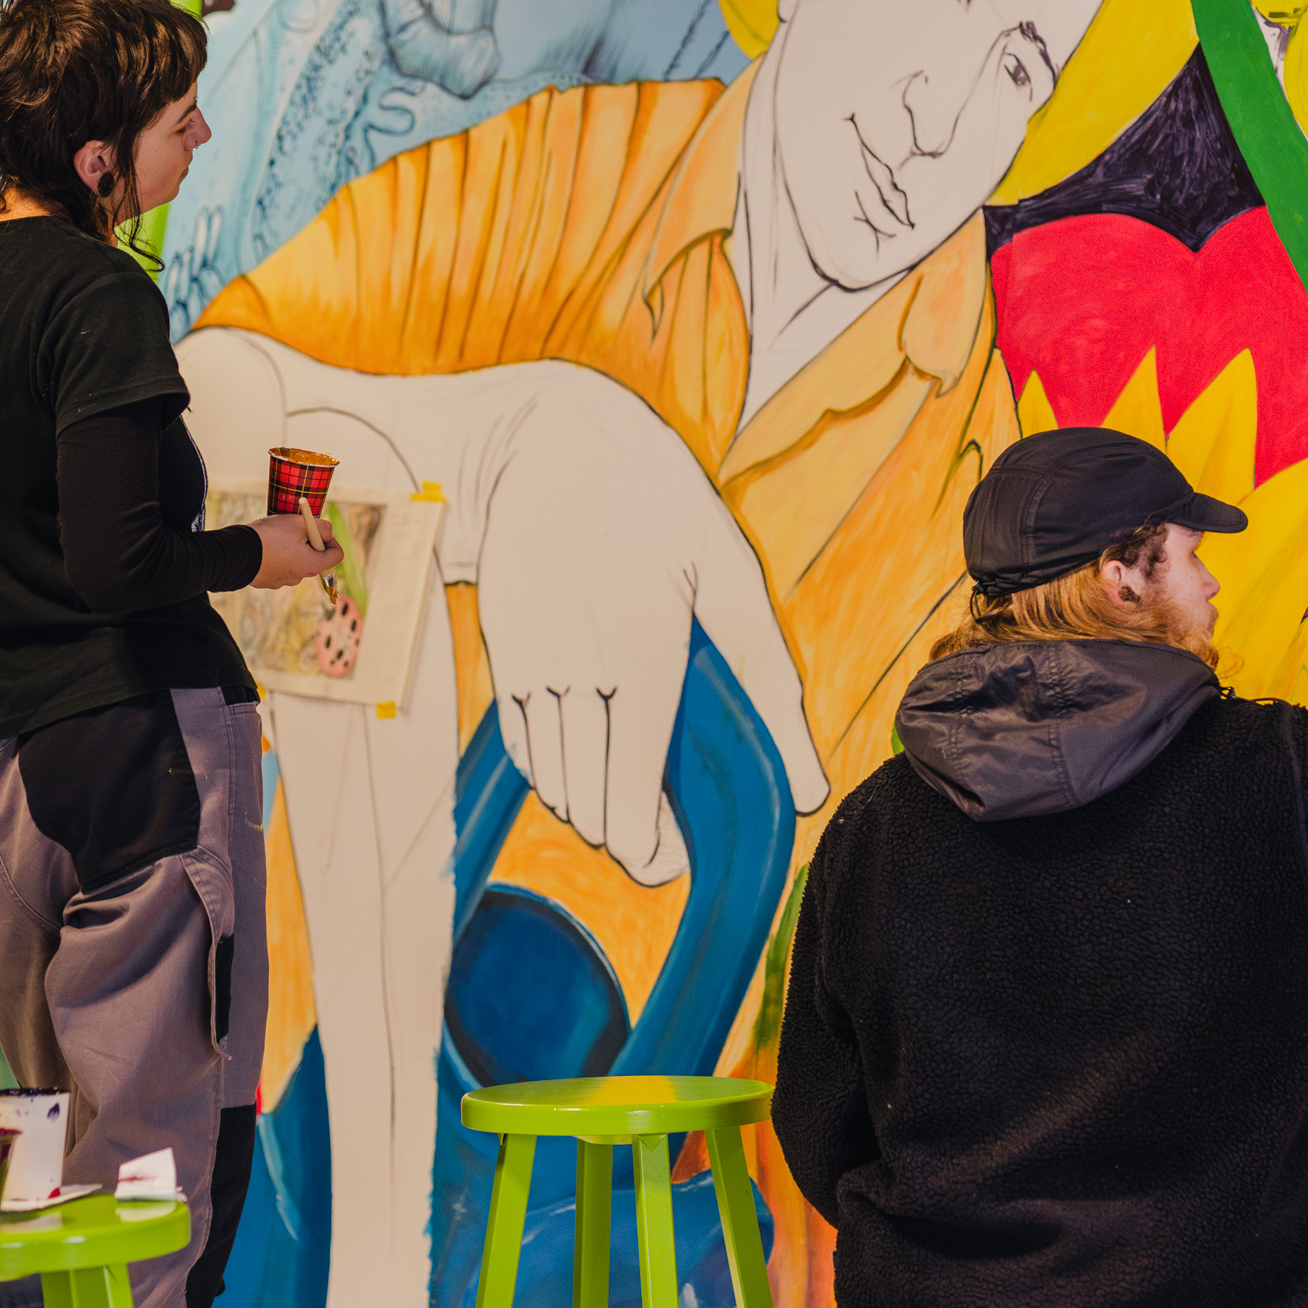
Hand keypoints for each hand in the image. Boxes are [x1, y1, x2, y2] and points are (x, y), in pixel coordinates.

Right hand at [248, 512, 343, 588]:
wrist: (235, 551)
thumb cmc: (269, 535)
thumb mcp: (299, 522)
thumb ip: (321, 526)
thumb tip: (328, 533)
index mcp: (311, 565)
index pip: (336, 556)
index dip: (332, 540)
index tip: (320, 531)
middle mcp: (299, 577)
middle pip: (314, 559)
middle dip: (308, 543)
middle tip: (295, 530)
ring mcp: (282, 581)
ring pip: (295, 562)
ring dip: (291, 550)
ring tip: (275, 537)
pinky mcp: (267, 581)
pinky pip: (278, 567)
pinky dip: (276, 557)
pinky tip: (264, 546)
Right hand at [471, 365, 829, 883]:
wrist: (550, 443)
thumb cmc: (659, 506)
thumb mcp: (729, 577)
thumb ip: (769, 685)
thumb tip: (807, 786)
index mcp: (640, 649)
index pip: (629, 779)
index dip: (643, 839)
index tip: (665, 865)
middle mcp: (574, 665)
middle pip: (587, 791)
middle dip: (622, 836)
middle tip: (660, 853)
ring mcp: (528, 660)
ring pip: (550, 773)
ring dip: (585, 808)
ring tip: (626, 818)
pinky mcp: (500, 651)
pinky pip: (520, 740)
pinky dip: (549, 773)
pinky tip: (580, 780)